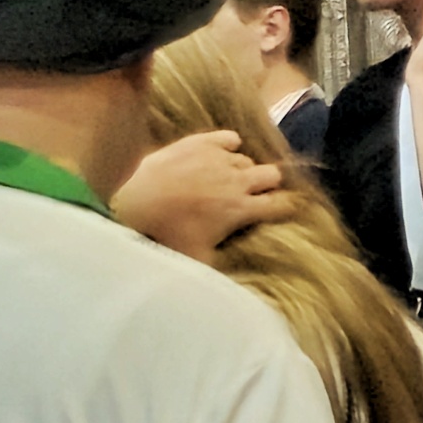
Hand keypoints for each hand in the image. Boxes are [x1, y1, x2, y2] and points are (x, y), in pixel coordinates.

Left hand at [113, 130, 289, 263]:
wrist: (137, 200)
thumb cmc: (168, 233)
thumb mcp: (198, 258)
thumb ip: (221, 266)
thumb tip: (233, 284)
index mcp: (241, 209)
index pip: (281, 205)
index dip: (285, 207)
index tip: (282, 209)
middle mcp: (238, 181)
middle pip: (273, 174)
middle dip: (269, 183)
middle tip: (256, 192)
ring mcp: (220, 158)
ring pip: (247, 158)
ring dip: (242, 169)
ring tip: (229, 177)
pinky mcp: (202, 141)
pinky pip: (229, 137)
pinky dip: (229, 144)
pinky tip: (220, 153)